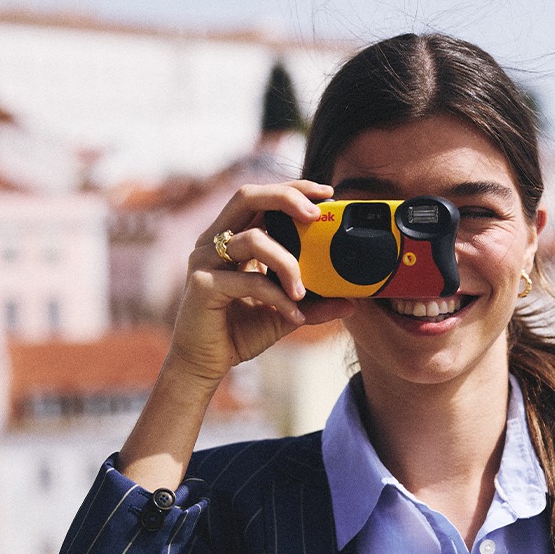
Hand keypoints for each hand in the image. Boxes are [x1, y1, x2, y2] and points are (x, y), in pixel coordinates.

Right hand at [117, 181, 356, 492]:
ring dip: (287, 262)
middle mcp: (214, 242)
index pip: (261, 199)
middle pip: (248, 197)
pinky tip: (294, 317)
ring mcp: (205, 260)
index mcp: (231, 238)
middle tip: (316, 215)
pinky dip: (277, 297)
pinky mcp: (203, 285)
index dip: (292, 189)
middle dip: (286, 199)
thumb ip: (313, 304)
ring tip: (304, 292)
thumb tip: (352, 302)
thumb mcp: (283, 314)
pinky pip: (249, 281)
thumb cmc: (239, 333)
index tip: (327, 193)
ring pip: (252, 240)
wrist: (204, 364)